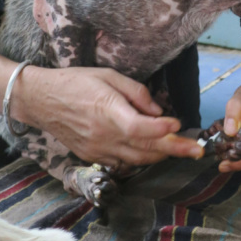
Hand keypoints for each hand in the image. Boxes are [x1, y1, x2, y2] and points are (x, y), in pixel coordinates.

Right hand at [14, 65, 205, 168]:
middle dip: (175, 150)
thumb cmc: (76, 83)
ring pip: (137, 160)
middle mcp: (104, 136)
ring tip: (179, 149)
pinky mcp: (93, 157)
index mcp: (108, 112)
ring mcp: (98, 150)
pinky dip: (140, 158)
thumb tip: (158, 111)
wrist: (42, 101)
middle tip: (197, 151)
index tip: (178, 125)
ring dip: (160, 156)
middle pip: (146, 149)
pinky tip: (150, 150)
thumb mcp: (109, 76)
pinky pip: (123, 163)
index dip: (163, 131)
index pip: (142, 129)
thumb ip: (137, 93)